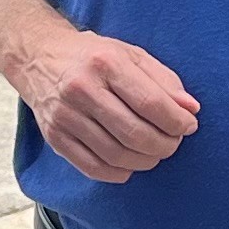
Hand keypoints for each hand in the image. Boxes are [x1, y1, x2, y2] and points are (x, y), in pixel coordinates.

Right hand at [15, 28, 198, 183]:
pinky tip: (128, 164)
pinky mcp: (54, 137)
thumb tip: (190, 110)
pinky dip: (118, 173)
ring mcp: (65, 116)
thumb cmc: (93, 56)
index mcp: (106, 63)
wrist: (38, 57)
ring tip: (154, 152)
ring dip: (145, 161)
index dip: (177, 122)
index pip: (151, 103)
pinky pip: (93, 167)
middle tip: (173, 142)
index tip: (188, 126)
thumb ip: (164, 81)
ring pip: (116, 155)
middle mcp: (82, 89)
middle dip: (165, 145)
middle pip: (135, 134)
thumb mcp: (131, 54)